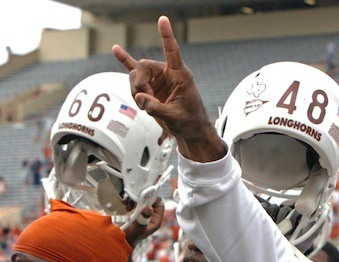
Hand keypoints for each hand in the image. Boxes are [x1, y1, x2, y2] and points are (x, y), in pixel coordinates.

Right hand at [112, 15, 225, 162]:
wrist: (190, 131)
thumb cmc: (189, 122)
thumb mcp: (174, 117)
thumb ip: (156, 108)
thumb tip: (140, 98)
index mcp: (181, 75)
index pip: (172, 51)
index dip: (167, 36)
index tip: (163, 19)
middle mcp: (168, 74)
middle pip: (143, 66)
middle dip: (139, 84)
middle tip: (145, 101)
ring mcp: (158, 80)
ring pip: (135, 75)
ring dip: (136, 90)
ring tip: (146, 105)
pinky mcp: (151, 87)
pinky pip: (135, 72)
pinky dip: (125, 62)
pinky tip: (116, 50)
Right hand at [123, 197, 164, 247]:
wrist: (120, 242)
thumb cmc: (130, 238)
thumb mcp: (137, 228)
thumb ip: (143, 218)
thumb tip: (149, 208)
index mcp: (156, 220)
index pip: (160, 204)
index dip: (153, 198)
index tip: (144, 195)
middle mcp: (151, 216)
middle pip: (151, 200)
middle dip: (142, 197)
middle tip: (134, 198)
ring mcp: (143, 214)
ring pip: (142, 200)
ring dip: (135, 199)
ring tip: (128, 203)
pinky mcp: (136, 213)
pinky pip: (135, 202)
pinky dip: (130, 201)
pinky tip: (126, 205)